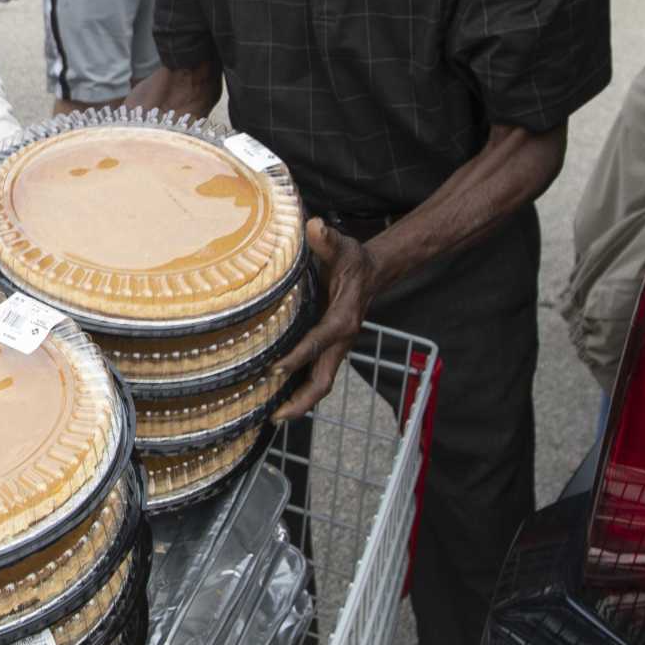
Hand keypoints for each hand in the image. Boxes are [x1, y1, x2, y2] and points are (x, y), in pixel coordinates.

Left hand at [272, 219, 379, 421]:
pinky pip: (316, 374)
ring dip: (300, 402)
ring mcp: (336, 348)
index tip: (274, 369)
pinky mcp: (330, 349)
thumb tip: (315, 226)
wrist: (373, 272)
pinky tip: (278, 398)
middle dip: (302, 401)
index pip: (318, 342)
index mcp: (343, 319)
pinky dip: (300, 389)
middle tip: (275, 417)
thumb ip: (328, 239)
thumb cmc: (354, 260)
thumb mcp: (343, 246)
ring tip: (271, 417)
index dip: (297, 357)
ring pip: (321, 382)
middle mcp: (341, 340)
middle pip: (324, 380)